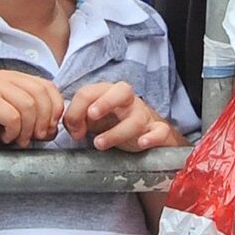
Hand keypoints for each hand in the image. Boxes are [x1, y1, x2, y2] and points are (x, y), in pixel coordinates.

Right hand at [0, 70, 65, 147]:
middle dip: (44, 120)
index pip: (48, 86)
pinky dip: (14, 132)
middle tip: (37, 137)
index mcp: (15, 77)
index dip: (55, 108)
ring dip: (28, 128)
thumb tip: (56, 126)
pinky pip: (13, 116)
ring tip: (20, 139)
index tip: (49, 128)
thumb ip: (40, 116)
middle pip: (40, 95)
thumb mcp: (22, 119)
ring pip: (28, 105)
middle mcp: (4, 77)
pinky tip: (5, 137)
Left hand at [66, 80, 186, 150]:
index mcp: (108, 94)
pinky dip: (153, 137)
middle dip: (106, 101)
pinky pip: (160, 131)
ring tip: (99, 143)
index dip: (76, 110)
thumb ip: (75, 120)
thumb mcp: (89, 120)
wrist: (144, 134)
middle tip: (91, 115)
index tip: (74, 131)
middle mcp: (128, 102)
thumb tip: (74, 130)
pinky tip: (142, 143)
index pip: (90, 92)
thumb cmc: (111, 123)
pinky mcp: (157, 131)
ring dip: (116, 132)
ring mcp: (144, 116)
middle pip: (122, 91)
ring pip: (136, 119)